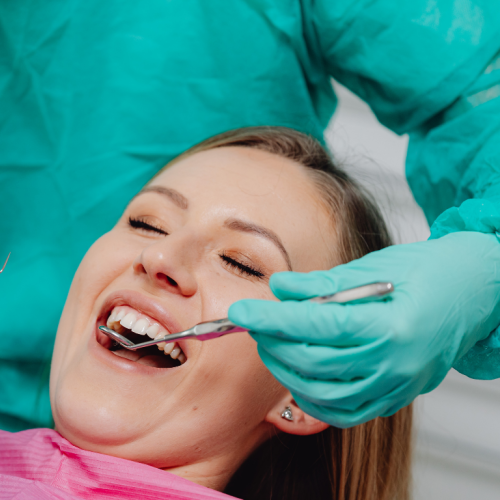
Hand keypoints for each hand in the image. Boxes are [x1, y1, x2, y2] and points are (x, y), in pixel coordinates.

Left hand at [228, 232, 499, 427]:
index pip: (316, 327)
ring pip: (324, 394)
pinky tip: (298, 375)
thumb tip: (278, 289)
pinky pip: (345, 413)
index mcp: (392, 326)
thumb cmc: (428, 273)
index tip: (240, 312)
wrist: (475, 292)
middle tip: (254, 324)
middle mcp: (396, 364)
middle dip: (274, 343)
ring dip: (287, 372)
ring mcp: (397, 387)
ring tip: (272, 345)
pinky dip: (313, 399)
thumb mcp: (374, 268)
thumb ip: (322, 284)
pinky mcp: (395, 398)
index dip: (272, 320)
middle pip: (314, 363)